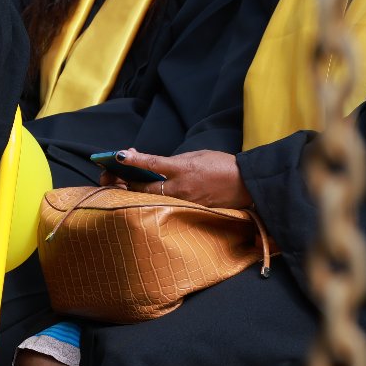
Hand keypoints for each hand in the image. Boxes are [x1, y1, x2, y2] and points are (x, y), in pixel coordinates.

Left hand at [104, 149, 252, 208]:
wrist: (245, 183)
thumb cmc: (222, 165)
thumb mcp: (197, 156)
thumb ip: (175, 161)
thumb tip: (157, 164)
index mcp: (182, 168)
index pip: (152, 163)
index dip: (134, 159)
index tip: (120, 155)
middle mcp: (181, 186)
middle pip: (146, 187)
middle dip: (131, 183)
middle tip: (121, 178)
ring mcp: (185, 200)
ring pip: (155, 199)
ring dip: (142, 193)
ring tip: (132, 186)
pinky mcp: (190, 210)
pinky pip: (168, 206)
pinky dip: (158, 200)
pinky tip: (154, 196)